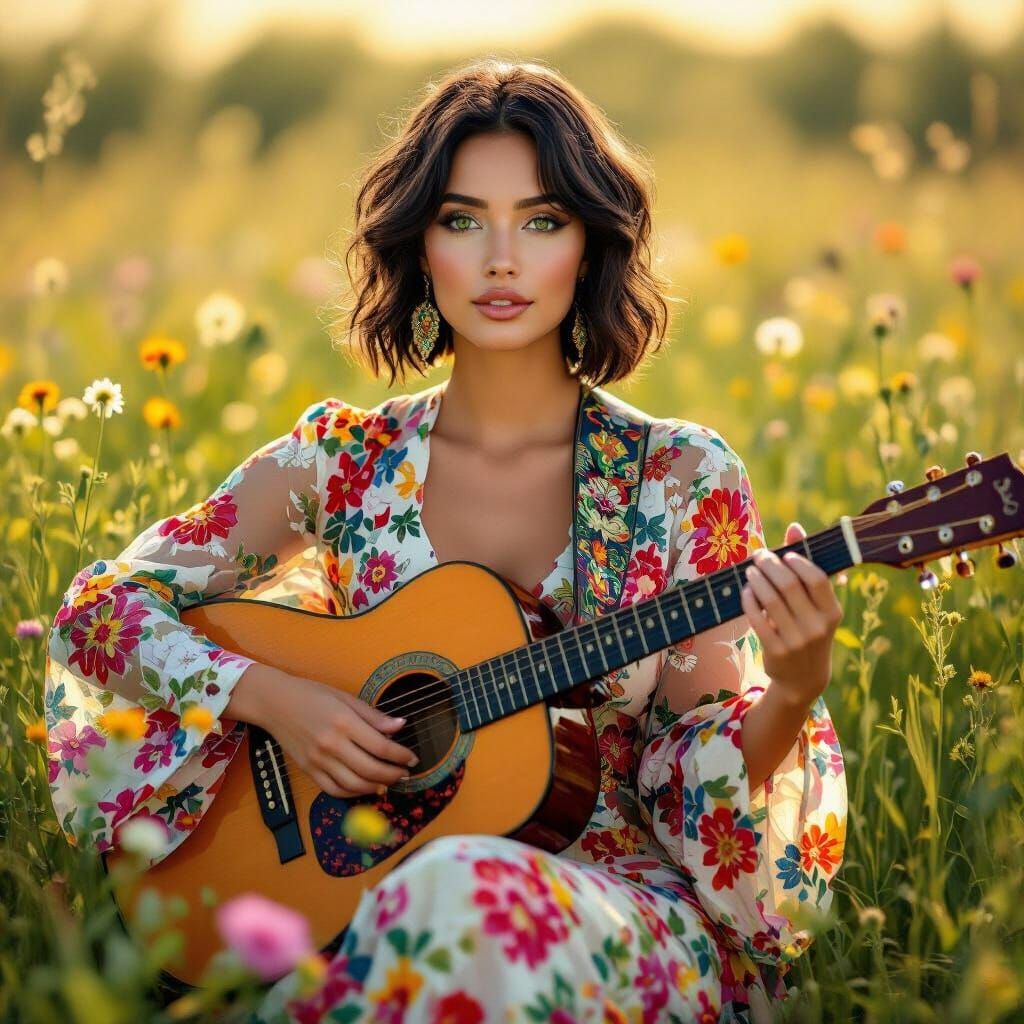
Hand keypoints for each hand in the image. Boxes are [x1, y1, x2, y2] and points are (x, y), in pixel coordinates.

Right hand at [263, 672, 419, 797]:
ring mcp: (318, 760)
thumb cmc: (311, 694)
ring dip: (376, 786)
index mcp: (343, 722)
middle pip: (370, 769)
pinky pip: (334, 789)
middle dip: (393, 774)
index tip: (412, 758)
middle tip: (405, 773)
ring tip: (389, 782)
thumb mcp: (345, 697)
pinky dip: (353, 792)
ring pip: (354, 784)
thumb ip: (373, 716)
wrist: (274, 702)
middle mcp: (331, 744)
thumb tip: (400, 726)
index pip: (380, 746)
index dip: (401, 755)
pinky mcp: (308, 770)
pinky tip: (365, 787)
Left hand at [739, 521, 843, 708]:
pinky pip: (757, 618)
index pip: (816, 578)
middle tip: (759, 556)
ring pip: (770, 600)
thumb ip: (806, 565)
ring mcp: (797, 640)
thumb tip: (794, 527)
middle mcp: (817, 627)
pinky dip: (749, 601)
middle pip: (789, 585)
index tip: (784, 555)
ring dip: (756, 580)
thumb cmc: (809, 628)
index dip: (797, 561)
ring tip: (750, 571)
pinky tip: (746, 591)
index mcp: (833, 612)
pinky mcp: (776, 650)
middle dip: (770, 565)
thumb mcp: (815, 604)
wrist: (803, 678)